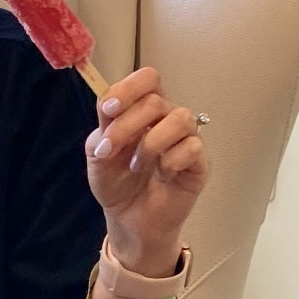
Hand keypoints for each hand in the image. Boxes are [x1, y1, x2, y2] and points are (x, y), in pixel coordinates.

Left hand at [82, 66, 207, 270]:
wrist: (129, 219)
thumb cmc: (116, 182)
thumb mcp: (98, 152)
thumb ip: (103, 126)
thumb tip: (110, 107)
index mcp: (143, 109)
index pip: (148, 79)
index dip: (128, 88)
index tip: (108, 110)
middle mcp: (167, 118)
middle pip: (156, 101)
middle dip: (126, 125)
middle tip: (109, 151)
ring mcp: (186, 138)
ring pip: (180, 119)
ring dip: (150, 144)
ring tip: (136, 166)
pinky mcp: (199, 162)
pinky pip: (192, 147)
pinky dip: (170, 161)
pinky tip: (162, 175)